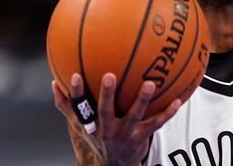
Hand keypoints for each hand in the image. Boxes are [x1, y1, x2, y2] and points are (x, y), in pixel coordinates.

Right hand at [52, 73, 180, 165]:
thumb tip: (55, 81)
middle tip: (110, 75)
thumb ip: (67, 104)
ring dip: (142, 99)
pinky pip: (156, 123)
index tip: (74, 75)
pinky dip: (168, 112)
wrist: (113, 165)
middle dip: (107, 94)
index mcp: (90, 123)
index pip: (79, 107)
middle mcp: (106, 128)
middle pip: (105, 110)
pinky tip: (178, 100)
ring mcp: (125, 133)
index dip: (76, 93)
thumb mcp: (79, 124)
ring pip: (134, 115)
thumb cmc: (96, 136)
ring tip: (150, 84)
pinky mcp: (141, 137)